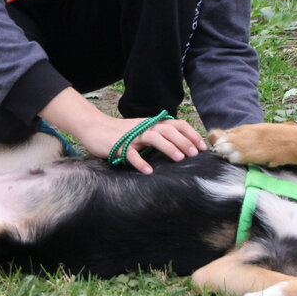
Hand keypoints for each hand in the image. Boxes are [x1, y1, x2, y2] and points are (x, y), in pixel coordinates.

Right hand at [40, 88, 206, 173]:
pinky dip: (140, 162)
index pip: (176, 124)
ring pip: (153, 137)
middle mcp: (145, 127)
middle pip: (168, 130)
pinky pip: (131, 154)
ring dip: (168, 147)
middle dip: (183, 141)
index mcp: (152, 124)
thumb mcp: (143, 132)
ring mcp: (132, 136)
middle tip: (195, 154)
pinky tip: (148, 171)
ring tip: (179, 159)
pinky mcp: (119, 146)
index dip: (190, 134)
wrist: (95, 128)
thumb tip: (182, 148)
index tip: (202, 146)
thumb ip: (159, 136)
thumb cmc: (122, 133)